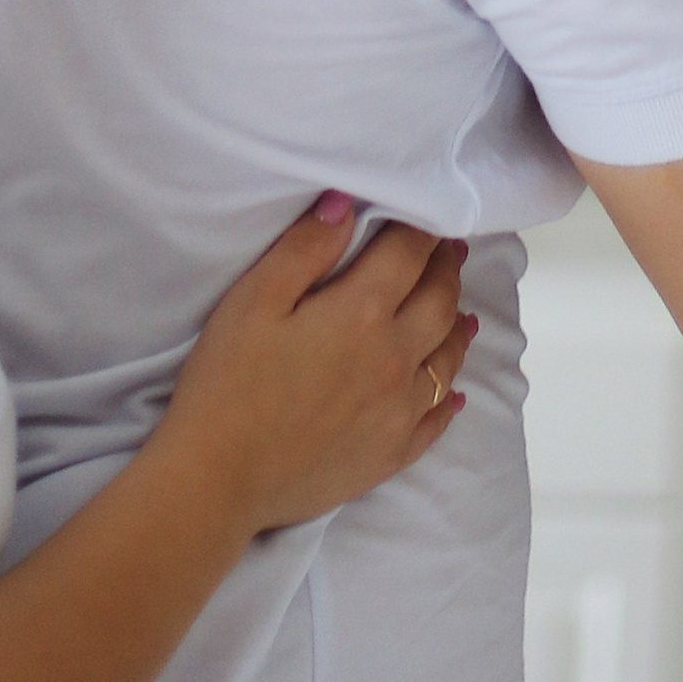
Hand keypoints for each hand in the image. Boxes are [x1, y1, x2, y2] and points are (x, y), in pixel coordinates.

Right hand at [163, 201, 472, 534]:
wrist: (219, 478)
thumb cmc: (227, 383)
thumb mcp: (253, 300)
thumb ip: (304, 249)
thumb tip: (345, 204)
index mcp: (362, 314)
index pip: (407, 256)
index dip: (420, 231)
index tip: (429, 216)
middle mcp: (394, 359)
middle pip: (439, 303)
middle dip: (446, 271)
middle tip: (451, 252)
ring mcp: (397, 411)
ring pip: (446, 360)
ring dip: (457, 328)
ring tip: (463, 313)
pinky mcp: (390, 454)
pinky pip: (434, 421)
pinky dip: (447, 400)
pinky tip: (452, 394)